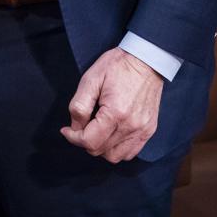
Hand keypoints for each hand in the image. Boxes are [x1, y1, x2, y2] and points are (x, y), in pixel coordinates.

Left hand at [61, 48, 163, 162]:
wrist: (146, 59)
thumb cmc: (118, 66)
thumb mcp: (91, 79)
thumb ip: (79, 106)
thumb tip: (74, 127)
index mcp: (116, 113)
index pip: (89, 142)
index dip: (73, 138)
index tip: (67, 130)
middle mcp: (131, 126)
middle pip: (100, 151)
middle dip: (85, 141)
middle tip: (81, 126)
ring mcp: (142, 130)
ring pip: (115, 156)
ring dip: (101, 148)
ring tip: (97, 130)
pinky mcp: (149, 130)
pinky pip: (130, 152)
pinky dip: (117, 149)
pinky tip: (111, 134)